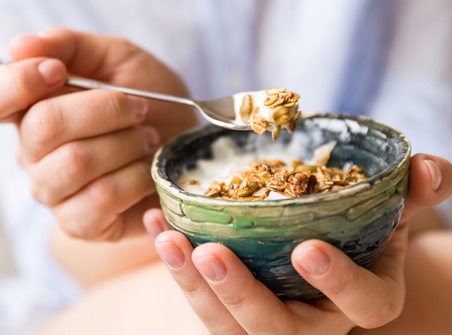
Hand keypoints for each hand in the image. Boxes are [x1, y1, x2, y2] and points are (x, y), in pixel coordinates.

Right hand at [3, 28, 198, 240]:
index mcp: (34, 110)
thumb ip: (71, 47)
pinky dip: (135, 180)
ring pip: (75, 163)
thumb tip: (21, 46)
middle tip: (140, 110)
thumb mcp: (119, 60)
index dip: (19, 83)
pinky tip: (148, 172)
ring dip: (125, 145)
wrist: (183, 150)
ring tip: (147, 141)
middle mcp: (34, 154)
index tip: (58, 72)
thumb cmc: (154, 104)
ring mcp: (55, 192)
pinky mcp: (81, 223)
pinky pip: (99, 200)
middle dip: (106, 110)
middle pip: (46, 126)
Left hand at [144, 154, 451, 333]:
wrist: (324, 257)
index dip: (339, 283)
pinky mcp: (229, 314)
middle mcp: (310, 323)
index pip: (362, 305)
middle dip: (243, 294)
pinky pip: (199, 298)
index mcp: (359, 300)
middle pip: (276, 329)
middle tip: (211, 252)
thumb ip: (411, 194)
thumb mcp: (389, 215)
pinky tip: (158, 224)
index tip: (309, 248)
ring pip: (226, 323)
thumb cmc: (359, 235)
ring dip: (192, 282)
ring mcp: (264, 322)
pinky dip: (175, 264)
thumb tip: (428, 168)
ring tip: (169, 239)